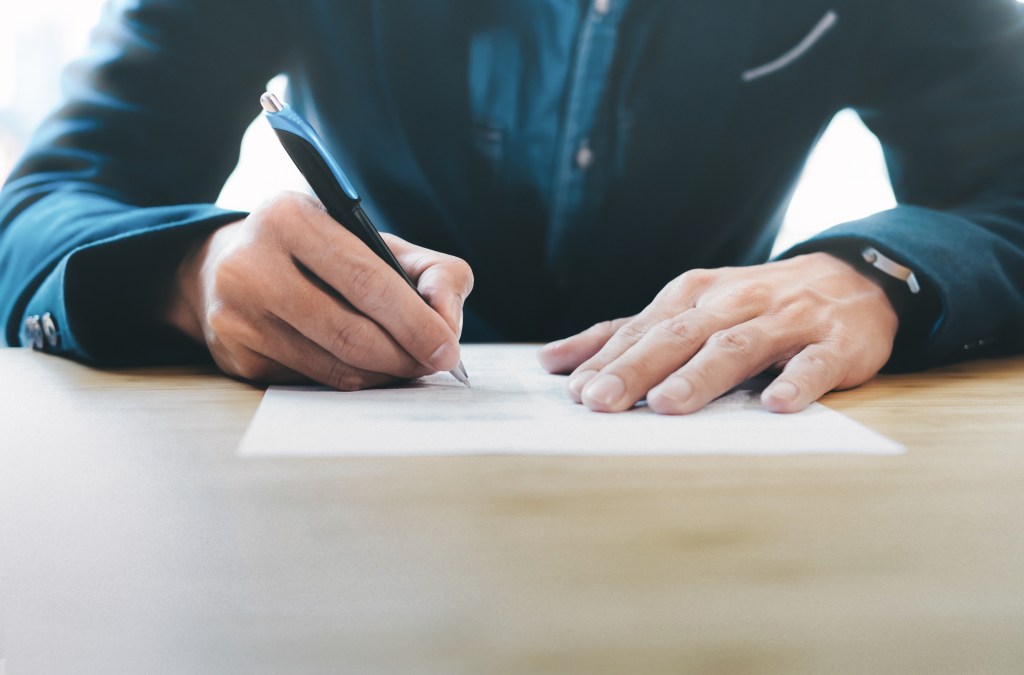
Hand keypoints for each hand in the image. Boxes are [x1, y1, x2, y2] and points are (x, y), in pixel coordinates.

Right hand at [163, 191, 472, 388]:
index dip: (415, 321)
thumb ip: (430, 271)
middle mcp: (252, 264)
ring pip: (333, 365)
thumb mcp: (373, 240)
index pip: (367, 281)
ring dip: (383, 374)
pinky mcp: (236, 356)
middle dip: (404, 356)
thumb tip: (447, 323)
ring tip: (407, 367)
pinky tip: (368, 369)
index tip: (448, 348)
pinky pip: (312, 381)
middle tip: (433, 364)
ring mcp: (238, 314)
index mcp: (291, 218)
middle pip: (350, 332)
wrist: (226, 266)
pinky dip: (352, 381)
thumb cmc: (318, 253)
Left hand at [537, 253, 898, 413]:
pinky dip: (796, 382)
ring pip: (737, 347)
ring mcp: (785, 321)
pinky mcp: (834, 342)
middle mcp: (733, 303)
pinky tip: (776, 405)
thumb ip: (625, 336)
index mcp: (694, 296)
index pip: (643, 329)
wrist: (852, 279)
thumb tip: (553, 361)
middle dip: (637, 369)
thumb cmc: (754, 304)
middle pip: (678, 336)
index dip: (608, 359)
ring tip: (668, 404)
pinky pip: (814, 363)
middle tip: (602, 401)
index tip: (575, 391)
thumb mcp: (688, 309)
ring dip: (701, 375)